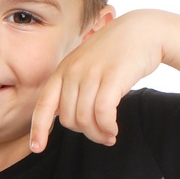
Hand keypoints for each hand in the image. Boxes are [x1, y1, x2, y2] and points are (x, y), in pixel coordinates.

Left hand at [29, 8, 162, 150]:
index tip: (36, 148)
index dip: (38, 128)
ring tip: (109, 135)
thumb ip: (73, 88)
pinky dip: (107, 127)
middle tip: (101, 135)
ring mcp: (92, 73)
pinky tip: (114, 130)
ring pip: (85, 119)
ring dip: (98, 134)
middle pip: (69, 119)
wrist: (143, 30)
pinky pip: (103, 113)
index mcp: (63, 70)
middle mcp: (73, 71)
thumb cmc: (115, 54)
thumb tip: (65, 118)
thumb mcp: (86, 66)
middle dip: (85, 133)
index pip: (44, 105)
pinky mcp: (112, 77)